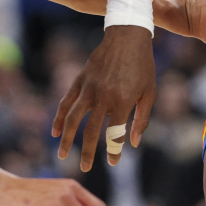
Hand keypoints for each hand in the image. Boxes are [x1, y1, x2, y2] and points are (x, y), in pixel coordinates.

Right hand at [53, 25, 155, 170]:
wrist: (127, 36)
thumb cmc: (143, 65)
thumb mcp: (150, 92)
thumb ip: (141, 118)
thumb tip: (133, 143)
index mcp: (122, 101)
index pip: (115, 134)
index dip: (114, 151)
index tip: (113, 162)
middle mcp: (103, 97)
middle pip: (91, 131)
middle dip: (88, 153)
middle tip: (85, 169)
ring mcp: (89, 88)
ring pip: (73, 119)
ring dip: (67, 140)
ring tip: (63, 156)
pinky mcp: (80, 80)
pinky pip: (66, 102)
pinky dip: (59, 117)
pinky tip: (55, 131)